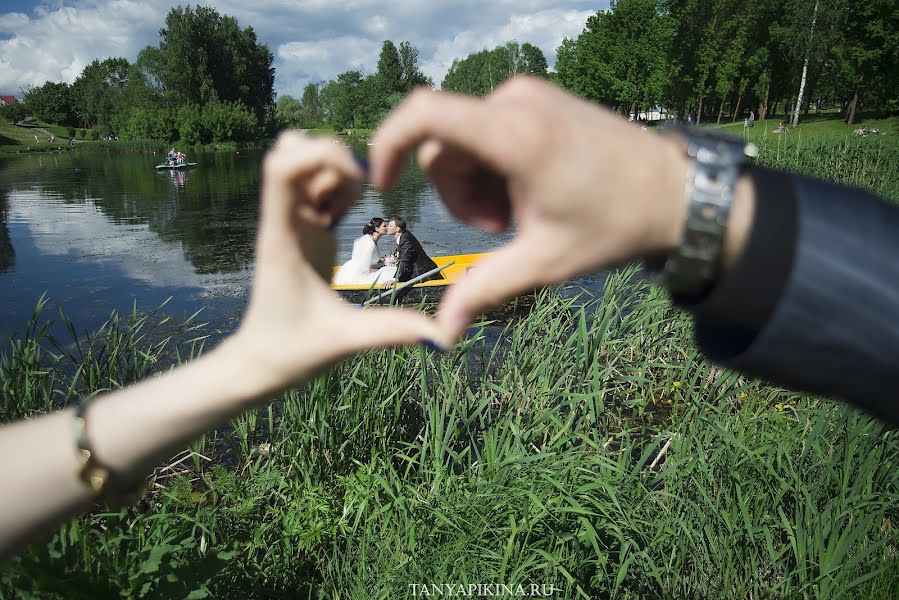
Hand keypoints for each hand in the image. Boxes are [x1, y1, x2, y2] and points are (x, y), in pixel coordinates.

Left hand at [231, 133, 439, 394]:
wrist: (260, 363)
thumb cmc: (291, 352)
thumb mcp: (344, 342)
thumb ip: (390, 332)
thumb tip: (443, 337)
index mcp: (283, 238)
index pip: (281, 169)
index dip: (321, 155)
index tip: (361, 179)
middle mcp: (285, 221)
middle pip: (290, 150)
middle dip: (333, 155)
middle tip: (363, 188)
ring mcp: (293, 223)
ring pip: (304, 162)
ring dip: (336, 169)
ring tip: (358, 202)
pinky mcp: (305, 230)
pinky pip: (317, 186)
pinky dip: (338, 185)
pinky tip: (354, 212)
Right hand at [370, 76, 689, 342]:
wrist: (675, 192)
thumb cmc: (615, 225)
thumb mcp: (544, 263)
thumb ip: (484, 292)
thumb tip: (440, 336)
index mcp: (515, 134)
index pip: (424, 115)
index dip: (387, 145)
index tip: (382, 186)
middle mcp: (515, 101)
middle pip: (441, 147)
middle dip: (456, 195)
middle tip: (502, 228)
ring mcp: (527, 94)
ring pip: (461, 141)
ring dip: (476, 184)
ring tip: (521, 213)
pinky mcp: (536, 97)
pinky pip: (485, 129)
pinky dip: (492, 166)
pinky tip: (529, 191)